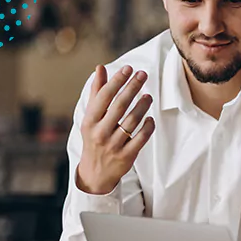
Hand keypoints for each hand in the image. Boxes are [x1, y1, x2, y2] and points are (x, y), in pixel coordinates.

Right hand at [76, 65, 154, 194]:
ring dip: (142, 106)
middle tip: (143, 74)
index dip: (117, 81)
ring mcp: (114, 145)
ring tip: (148, 96)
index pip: (104, 96)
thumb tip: (100, 68)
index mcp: (90, 121)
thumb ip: (97, 92)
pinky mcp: (126, 156)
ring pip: (131, 121)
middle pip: (119, 106)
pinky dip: (147, 126)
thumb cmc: (94, 138)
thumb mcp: (91, 117)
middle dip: (132, 87)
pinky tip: (150, 118)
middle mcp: (100, 132)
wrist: (95, 172)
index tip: (128, 68)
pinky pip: (141, 138)